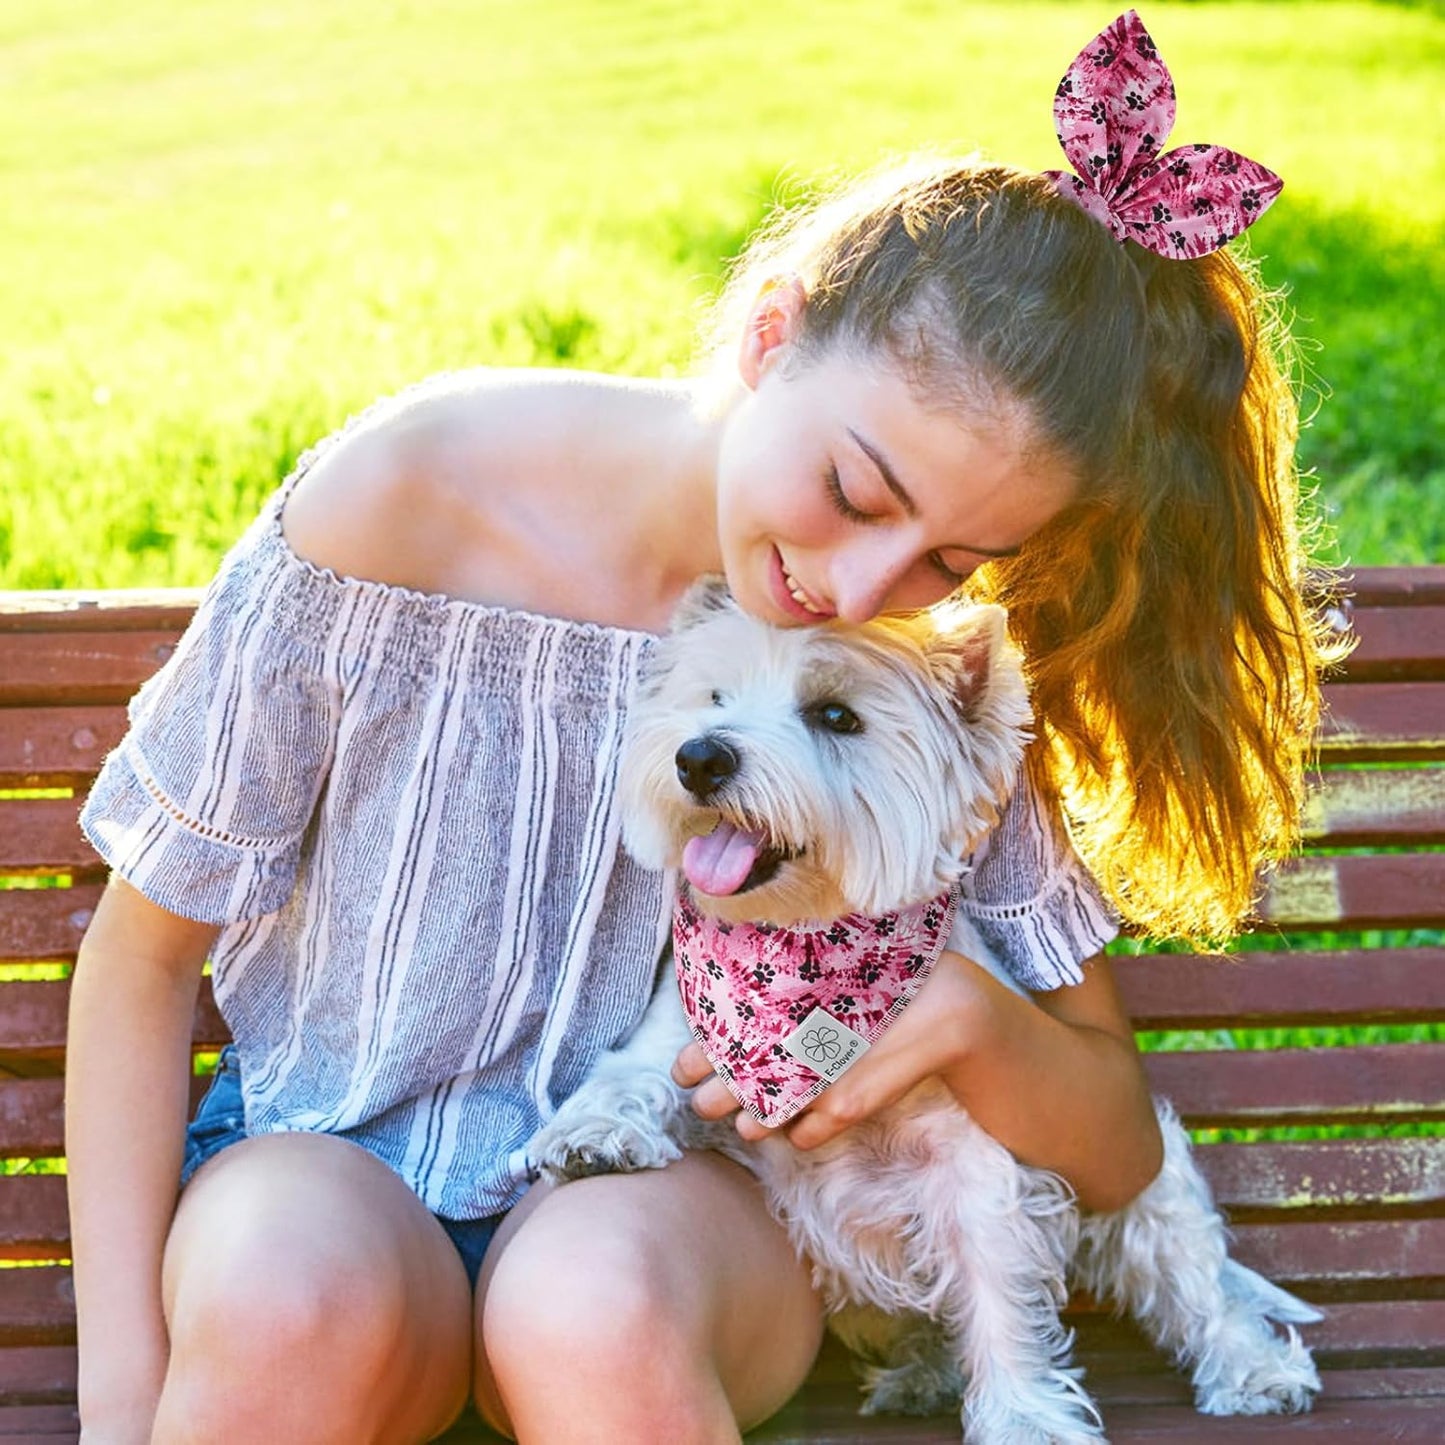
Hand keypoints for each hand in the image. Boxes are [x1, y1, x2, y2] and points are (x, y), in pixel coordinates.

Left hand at [670, 948, 1000, 1149]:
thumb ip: (849, 1040)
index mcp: (888, 955)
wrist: (1080, 1096)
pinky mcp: (960, 1025)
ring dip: (775, 1091)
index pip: (795, 984)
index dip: (737, 1020)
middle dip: (740, 1055)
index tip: (690, 1054)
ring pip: (832, 1044)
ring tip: (737, 1122)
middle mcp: (908, 958)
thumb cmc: (983, 1075)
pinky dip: (835, 1113)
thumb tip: (757, 1065)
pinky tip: (802, 1137)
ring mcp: (935, 984)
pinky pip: (877, 1077)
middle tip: (694, 1090)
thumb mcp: (907, 1045)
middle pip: (803, 1008)